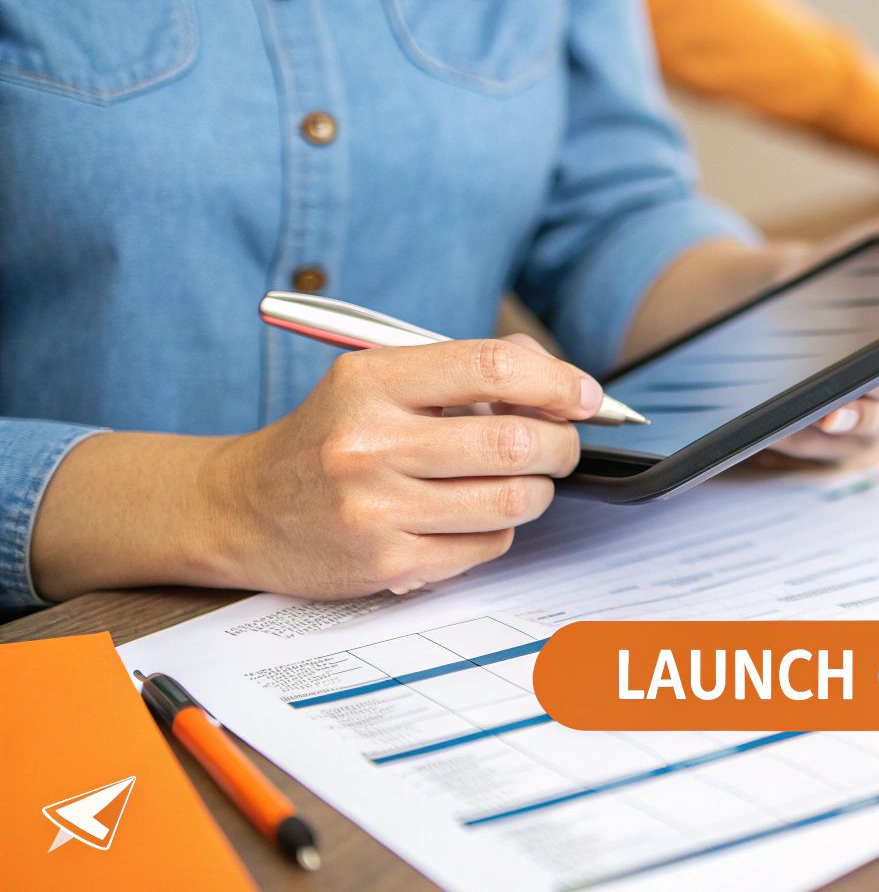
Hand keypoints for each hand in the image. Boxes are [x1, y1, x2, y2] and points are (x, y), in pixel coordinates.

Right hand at [210, 337, 602, 598]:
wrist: (239, 510)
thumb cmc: (326, 437)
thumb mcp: (375, 381)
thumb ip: (464, 369)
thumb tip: (558, 380)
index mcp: (370, 382)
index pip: (491, 367)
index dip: (557, 382)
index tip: (586, 396)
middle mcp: (369, 445)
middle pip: (514, 442)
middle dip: (560, 444)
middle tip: (560, 445)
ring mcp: (376, 510)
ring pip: (512, 500)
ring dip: (537, 490)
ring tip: (521, 480)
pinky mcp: (386, 565)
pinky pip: (486, 546)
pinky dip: (498, 529)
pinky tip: (470, 515)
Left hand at [761, 200, 878, 467]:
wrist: (784, 298)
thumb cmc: (843, 269)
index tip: (876, 376)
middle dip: (858, 413)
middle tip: (829, 410)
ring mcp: (872, 429)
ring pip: (850, 444)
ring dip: (818, 436)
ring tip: (787, 421)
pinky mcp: (838, 448)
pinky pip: (820, 457)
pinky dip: (798, 445)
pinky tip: (772, 431)